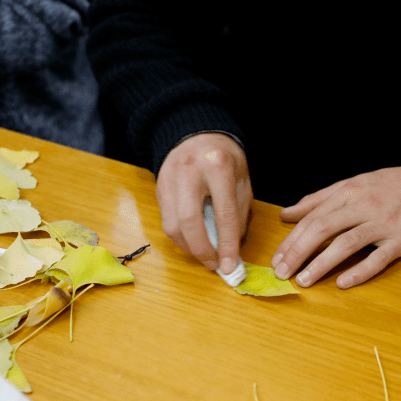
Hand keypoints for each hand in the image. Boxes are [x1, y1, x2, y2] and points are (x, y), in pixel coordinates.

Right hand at [156, 133, 251, 273]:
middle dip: (201, 250)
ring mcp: (169, 178)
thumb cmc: (224, 158)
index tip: (231, 266)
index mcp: (217, 166)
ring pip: (171, 225)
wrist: (196, 134)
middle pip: (188, 221)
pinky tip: (193, 240)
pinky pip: (166, 221)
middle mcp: (189, 171)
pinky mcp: (158, 187)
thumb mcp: (242, 179)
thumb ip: (239, 212)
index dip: (227, 245)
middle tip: (213, 264)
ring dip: (188, 247)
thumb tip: (233, 248)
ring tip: (204, 254)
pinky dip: (180, 237)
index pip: (223, 214)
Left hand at [271, 164, 400, 288]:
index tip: (277, 258)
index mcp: (348, 193)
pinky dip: (360, 271)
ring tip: (304, 280)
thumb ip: (317, 200)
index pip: (313, 218)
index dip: (292, 239)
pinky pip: (378, 258)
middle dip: (299, 252)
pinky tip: (342, 283)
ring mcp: (383, 224)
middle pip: (324, 229)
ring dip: (322, 263)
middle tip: (283, 272)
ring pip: (347, 243)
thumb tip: (286, 214)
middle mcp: (363, 207)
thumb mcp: (350, 184)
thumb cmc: (385, 186)